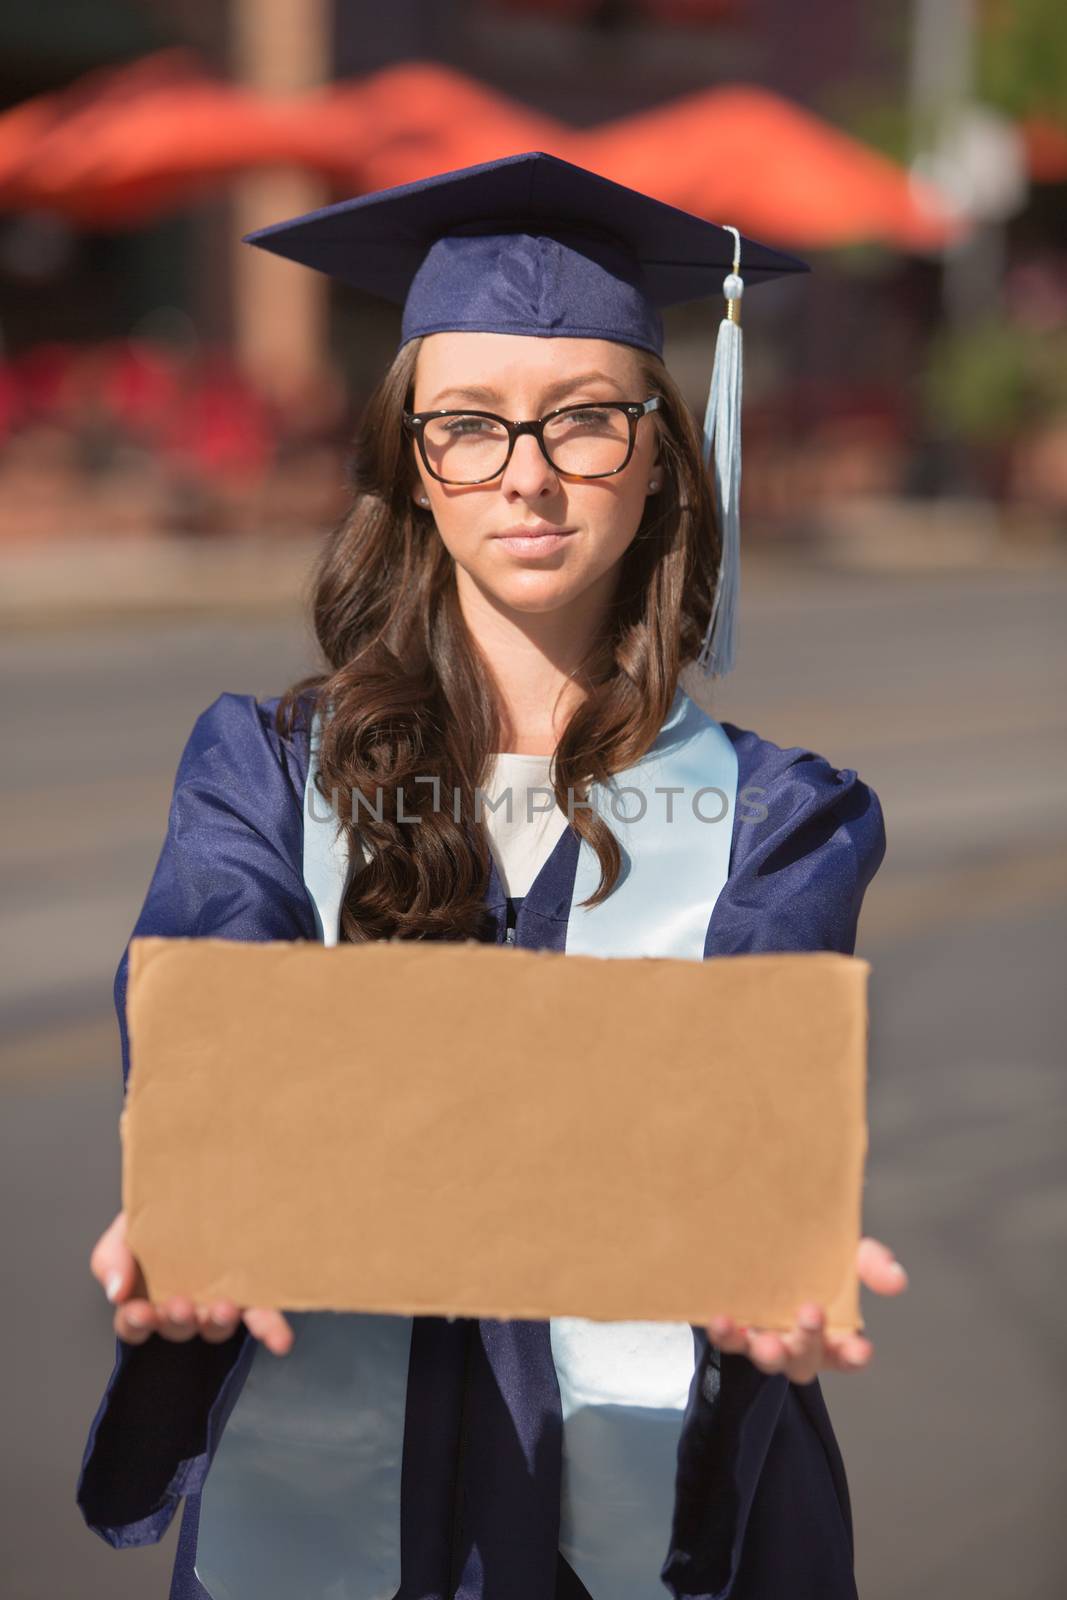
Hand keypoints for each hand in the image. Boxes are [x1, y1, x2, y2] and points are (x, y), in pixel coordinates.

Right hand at [89, 1208, 293, 1355]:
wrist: (203, 1174)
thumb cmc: (162, 1209)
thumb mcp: (126, 1227)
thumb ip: (112, 1258)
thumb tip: (116, 1292)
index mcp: (148, 1294)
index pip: (134, 1323)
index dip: (136, 1323)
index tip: (141, 1312)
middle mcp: (185, 1303)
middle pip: (177, 1327)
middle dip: (178, 1320)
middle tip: (183, 1305)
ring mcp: (219, 1299)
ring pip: (216, 1327)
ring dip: (218, 1324)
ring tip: (223, 1308)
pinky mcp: (253, 1292)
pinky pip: (262, 1316)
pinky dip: (269, 1330)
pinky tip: (279, 1341)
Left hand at [704, 1235, 906, 1383]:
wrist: (762, 1238)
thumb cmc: (812, 1255)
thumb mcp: (846, 1253)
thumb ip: (871, 1263)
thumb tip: (896, 1279)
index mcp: (833, 1332)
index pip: (850, 1355)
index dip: (855, 1355)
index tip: (860, 1348)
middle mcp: (799, 1343)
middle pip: (806, 1359)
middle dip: (809, 1341)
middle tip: (811, 1313)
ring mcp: (766, 1338)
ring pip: (768, 1358)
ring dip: (767, 1351)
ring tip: (764, 1339)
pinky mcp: (734, 1329)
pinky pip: (729, 1341)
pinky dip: (726, 1335)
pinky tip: (722, 1319)